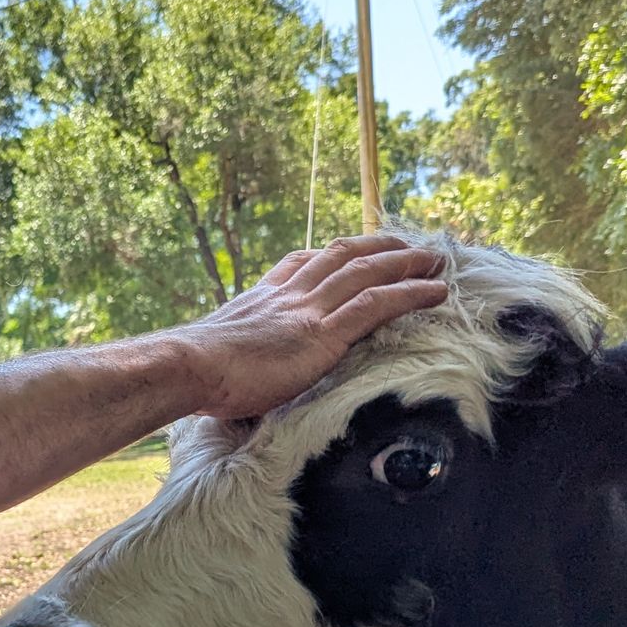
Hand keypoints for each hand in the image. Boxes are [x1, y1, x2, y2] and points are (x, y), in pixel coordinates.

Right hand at [173, 233, 447, 420]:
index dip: (328, 254)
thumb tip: (225, 382)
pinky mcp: (323, 334)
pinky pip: (377, 305)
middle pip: (342, 257)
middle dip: (378, 247)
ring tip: (436, 260)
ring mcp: (308, 311)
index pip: (299, 264)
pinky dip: (411, 293)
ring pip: (367, 272)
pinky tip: (436, 291)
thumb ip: (230, 357)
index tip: (348, 249)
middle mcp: (288, 295)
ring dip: (406, 262)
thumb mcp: (212, 355)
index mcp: (260, 298)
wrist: (189, 366)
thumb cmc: (192, 373)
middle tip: (407, 244)